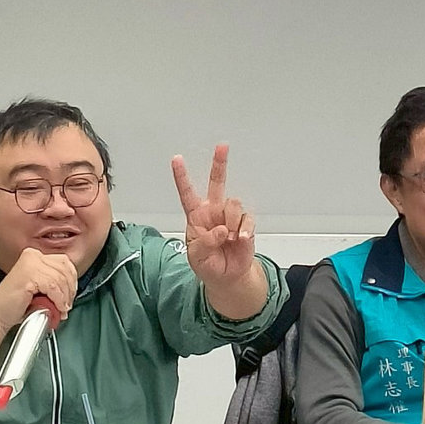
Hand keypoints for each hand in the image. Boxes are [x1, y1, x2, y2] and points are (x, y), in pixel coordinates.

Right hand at [0, 247, 76, 333]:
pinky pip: (53, 287)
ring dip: (65, 298)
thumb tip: (72, 287)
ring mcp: (30, 264)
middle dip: (70, 290)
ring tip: (61, 310)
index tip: (71, 295)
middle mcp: (32, 256)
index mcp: (34, 255)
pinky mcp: (28, 275)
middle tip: (66, 305)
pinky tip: (56, 309)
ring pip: (60, 279)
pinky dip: (58, 300)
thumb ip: (53, 280)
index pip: (65, 262)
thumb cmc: (16, 304)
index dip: (72, 280)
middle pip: (65, 269)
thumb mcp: (39, 287)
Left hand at [171, 144, 255, 287]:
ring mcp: (229, 216)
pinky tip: (239, 239)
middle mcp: (213, 211)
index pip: (187, 193)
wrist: (227, 277)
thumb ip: (205, 242)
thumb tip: (221, 230)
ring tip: (227, 239)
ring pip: (233, 203)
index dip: (182, 176)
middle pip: (217, 182)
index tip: (177, 159)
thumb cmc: (207, 264)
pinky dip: (244, 230)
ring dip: (230, 222)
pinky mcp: (244, 224)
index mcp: (196, 217)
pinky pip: (247, 219)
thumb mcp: (197, 256)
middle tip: (222, 146)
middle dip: (219, 163)